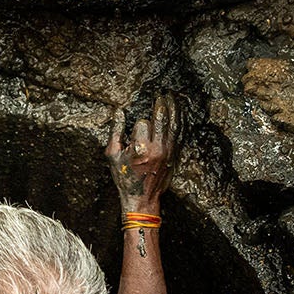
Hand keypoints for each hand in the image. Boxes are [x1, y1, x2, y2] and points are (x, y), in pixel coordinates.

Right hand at [106, 94, 181, 210]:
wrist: (142, 198)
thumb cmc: (125, 177)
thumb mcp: (113, 155)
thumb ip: (115, 132)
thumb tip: (119, 112)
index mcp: (140, 148)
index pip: (143, 123)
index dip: (139, 123)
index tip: (135, 128)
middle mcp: (157, 149)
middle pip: (162, 119)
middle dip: (161, 105)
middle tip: (161, 94)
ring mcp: (169, 152)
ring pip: (174, 125)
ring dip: (174, 109)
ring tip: (172, 97)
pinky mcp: (175, 156)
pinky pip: (180, 135)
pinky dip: (181, 122)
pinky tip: (179, 113)